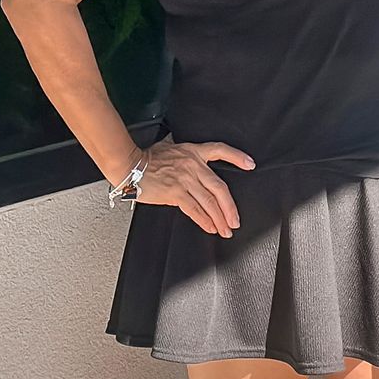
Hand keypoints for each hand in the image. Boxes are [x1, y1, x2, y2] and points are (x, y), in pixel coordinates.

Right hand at [134, 140, 253, 237]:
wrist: (129, 165)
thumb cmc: (146, 158)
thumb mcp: (170, 148)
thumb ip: (184, 155)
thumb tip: (190, 159)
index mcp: (193, 152)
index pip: (220, 150)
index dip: (237, 157)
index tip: (250, 164)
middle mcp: (193, 165)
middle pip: (219, 188)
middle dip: (230, 207)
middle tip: (235, 221)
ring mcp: (185, 179)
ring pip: (209, 202)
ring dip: (219, 219)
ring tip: (225, 230)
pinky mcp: (175, 192)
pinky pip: (195, 209)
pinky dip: (204, 220)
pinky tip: (210, 227)